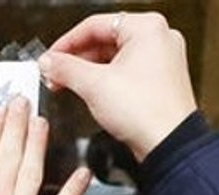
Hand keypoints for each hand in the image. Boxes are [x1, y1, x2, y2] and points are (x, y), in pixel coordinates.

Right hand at [39, 13, 197, 160]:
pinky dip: (105, 80)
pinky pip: (126, 71)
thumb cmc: (147, 112)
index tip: (50, 57)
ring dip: (88, 70)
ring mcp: (162, 59)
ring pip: (114, 57)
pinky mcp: (160, 80)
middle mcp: (159, 38)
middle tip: (55, 72)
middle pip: (104, 40)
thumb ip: (65, 68)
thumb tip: (49, 62)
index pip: (94, 25)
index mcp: (147, 28)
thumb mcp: (93, 85)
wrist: (169, 145)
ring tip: (67, 84)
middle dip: (76, 59)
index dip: (66, 42)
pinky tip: (89, 91)